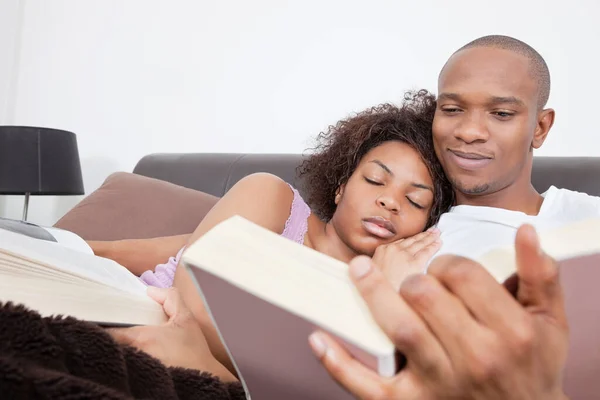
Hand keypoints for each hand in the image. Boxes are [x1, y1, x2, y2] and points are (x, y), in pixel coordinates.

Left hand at [108, 287, 235, 381]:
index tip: (101, 320)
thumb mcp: (186, 319)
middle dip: (108, 338)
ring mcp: (133, 370)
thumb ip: (170, 299)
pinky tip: (131, 360)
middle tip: (111, 332)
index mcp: (140, 338)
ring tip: (121, 347)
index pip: (107, 331)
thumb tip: (151, 291)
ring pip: (116, 357)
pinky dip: (123, 363)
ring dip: (116, 350)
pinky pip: (123, 369)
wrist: (203, 378)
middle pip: (109, 344)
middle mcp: (132, 355)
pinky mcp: (135, 382)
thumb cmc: (194, 351)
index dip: (101, 325)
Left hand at [310, 224, 568, 399]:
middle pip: (424, 294)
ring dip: (372, 294)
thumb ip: (540, 274)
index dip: (448, 263)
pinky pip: (368, 385)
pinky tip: (319, 340)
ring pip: (397, 327)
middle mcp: (474, 357)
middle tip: (419, 281)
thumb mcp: (550, 320)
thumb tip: (525, 230)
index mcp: (508, 331)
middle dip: (416, 277)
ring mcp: (438, 382)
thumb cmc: (534, 366)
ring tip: (359, 270)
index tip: (447, 270)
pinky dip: (339, 364)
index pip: (461, 274)